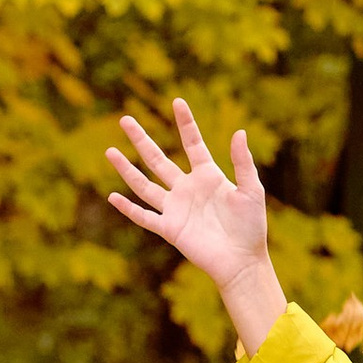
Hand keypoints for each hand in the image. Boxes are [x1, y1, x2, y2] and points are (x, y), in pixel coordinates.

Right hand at [106, 100, 287, 351]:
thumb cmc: (252, 227)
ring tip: (110, 150)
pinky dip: (128, 209)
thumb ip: (243, 163)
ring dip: (127, 169)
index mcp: (208, 176)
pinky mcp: (170, 229)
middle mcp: (187, 189)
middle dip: (141, 139)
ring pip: (144, 184)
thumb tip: (239, 132)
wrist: (243, 261)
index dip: (185, 123)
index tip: (177, 101)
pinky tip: (112, 197)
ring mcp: (176, 208)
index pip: (192, 143)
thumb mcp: (252, 190)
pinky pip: (145, 217)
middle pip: (158, 159)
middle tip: (125, 119)